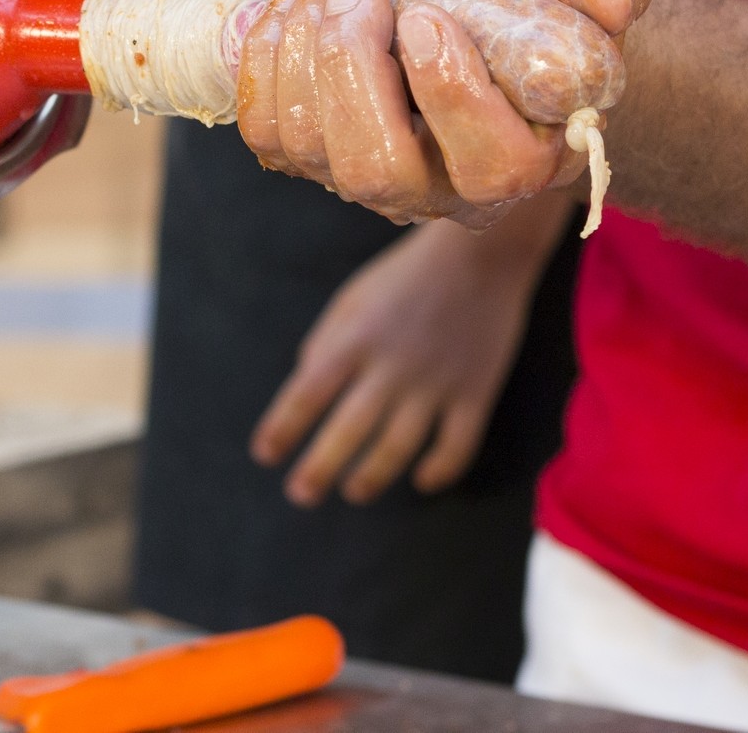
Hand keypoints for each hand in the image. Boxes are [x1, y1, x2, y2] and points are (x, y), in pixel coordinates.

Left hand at [236, 0, 648, 227]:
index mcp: (531, 154)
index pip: (491, 166)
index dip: (450, 93)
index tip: (425, 15)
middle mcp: (447, 189)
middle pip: (376, 171)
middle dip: (349, 68)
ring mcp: (374, 178)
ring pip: (309, 149)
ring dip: (301, 47)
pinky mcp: (317, 154)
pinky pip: (267, 130)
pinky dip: (265, 57)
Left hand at [250, 196, 572, 506]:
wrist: (482, 253)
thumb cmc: (405, 276)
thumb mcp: (352, 299)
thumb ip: (325, 344)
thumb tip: (304, 389)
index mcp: (355, 339)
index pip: (306, 394)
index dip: (282, 428)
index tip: (265, 454)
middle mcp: (391, 366)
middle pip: (347, 431)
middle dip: (318, 468)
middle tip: (301, 494)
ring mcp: (436, 382)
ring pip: (398, 448)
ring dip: (371, 477)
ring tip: (353, 491)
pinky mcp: (476, 392)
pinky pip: (457, 446)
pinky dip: (439, 470)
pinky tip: (421, 480)